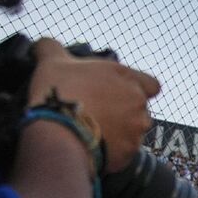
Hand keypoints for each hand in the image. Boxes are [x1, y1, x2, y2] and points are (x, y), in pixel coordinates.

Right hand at [27, 39, 159, 172]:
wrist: (59, 133)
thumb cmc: (59, 92)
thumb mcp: (52, 61)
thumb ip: (53, 48)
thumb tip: (45, 43)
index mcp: (127, 79)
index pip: (152, 85)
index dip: (139, 89)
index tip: (121, 93)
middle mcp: (138, 105)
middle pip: (138, 110)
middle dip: (122, 112)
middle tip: (97, 113)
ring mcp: (136, 131)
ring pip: (132, 131)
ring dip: (118, 131)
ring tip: (92, 130)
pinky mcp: (129, 153)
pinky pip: (124, 151)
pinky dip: (112, 150)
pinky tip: (92, 145)